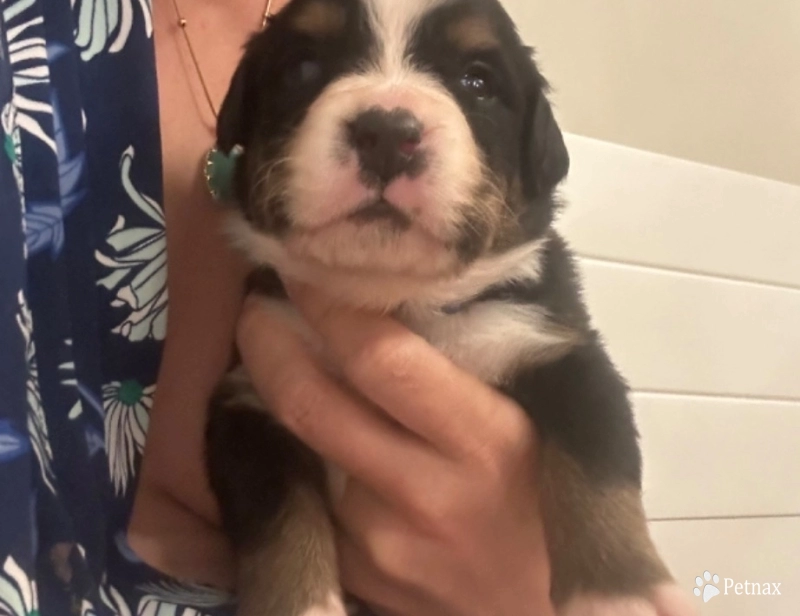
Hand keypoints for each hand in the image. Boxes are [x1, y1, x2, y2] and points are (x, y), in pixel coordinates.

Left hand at [236, 288, 554, 615]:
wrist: (546, 614)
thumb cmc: (552, 502)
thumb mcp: (533, 422)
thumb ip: (469, 365)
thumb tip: (397, 295)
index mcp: (483, 440)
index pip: (378, 357)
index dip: (327, 304)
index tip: (304, 269)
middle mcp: (422, 493)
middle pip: (311, 400)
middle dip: (267, 341)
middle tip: (257, 307)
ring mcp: (378, 543)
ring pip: (299, 447)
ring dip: (278, 397)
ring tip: (281, 362)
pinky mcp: (353, 575)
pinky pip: (306, 496)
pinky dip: (294, 454)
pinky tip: (308, 436)